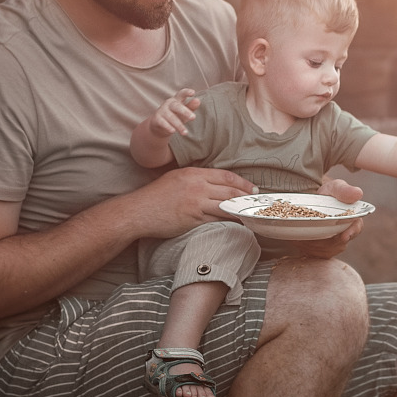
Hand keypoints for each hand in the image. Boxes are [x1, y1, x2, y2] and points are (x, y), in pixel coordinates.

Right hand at [131, 167, 255, 238]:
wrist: (139, 211)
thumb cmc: (155, 196)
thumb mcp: (176, 178)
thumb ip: (195, 179)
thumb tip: (212, 184)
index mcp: (194, 173)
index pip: (225, 176)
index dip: (242, 183)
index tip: (252, 188)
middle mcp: (197, 186)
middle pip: (230, 191)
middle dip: (247, 197)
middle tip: (258, 202)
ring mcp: (196, 203)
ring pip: (226, 206)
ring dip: (242, 210)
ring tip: (253, 213)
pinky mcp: (193, 219)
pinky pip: (217, 219)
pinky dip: (230, 221)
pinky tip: (238, 223)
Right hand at [149, 88, 200, 137]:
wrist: (159, 125)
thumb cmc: (175, 115)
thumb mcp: (184, 111)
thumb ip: (191, 106)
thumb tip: (198, 100)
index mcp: (176, 100)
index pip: (181, 94)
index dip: (186, 92)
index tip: (193, 92)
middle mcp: (168, 104)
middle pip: (176, 106)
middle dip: (185, 112)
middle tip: (193, 117)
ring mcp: (162, 111)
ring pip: (171, 117)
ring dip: (179, 125)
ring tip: (185, 132)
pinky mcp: (157, 119)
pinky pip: (163, 122)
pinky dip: (168, 127)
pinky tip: (173, 131)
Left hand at [294, 176, 364, 258]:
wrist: (312, 201)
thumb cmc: (327, 193)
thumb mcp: (335, 188)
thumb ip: (344, 190)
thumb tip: (358, 193)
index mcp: (353, 219)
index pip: (356, 228)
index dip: (351, 232)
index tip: (344, 236)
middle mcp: (346, 234)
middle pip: (339, 244)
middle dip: (326, 240)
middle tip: (311, 232)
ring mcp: (334, 244)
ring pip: (327, 250)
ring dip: (315, 244)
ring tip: (304, 232)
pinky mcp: (322, 250)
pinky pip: (316, 254)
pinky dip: (307, 247)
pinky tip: (300, 238)